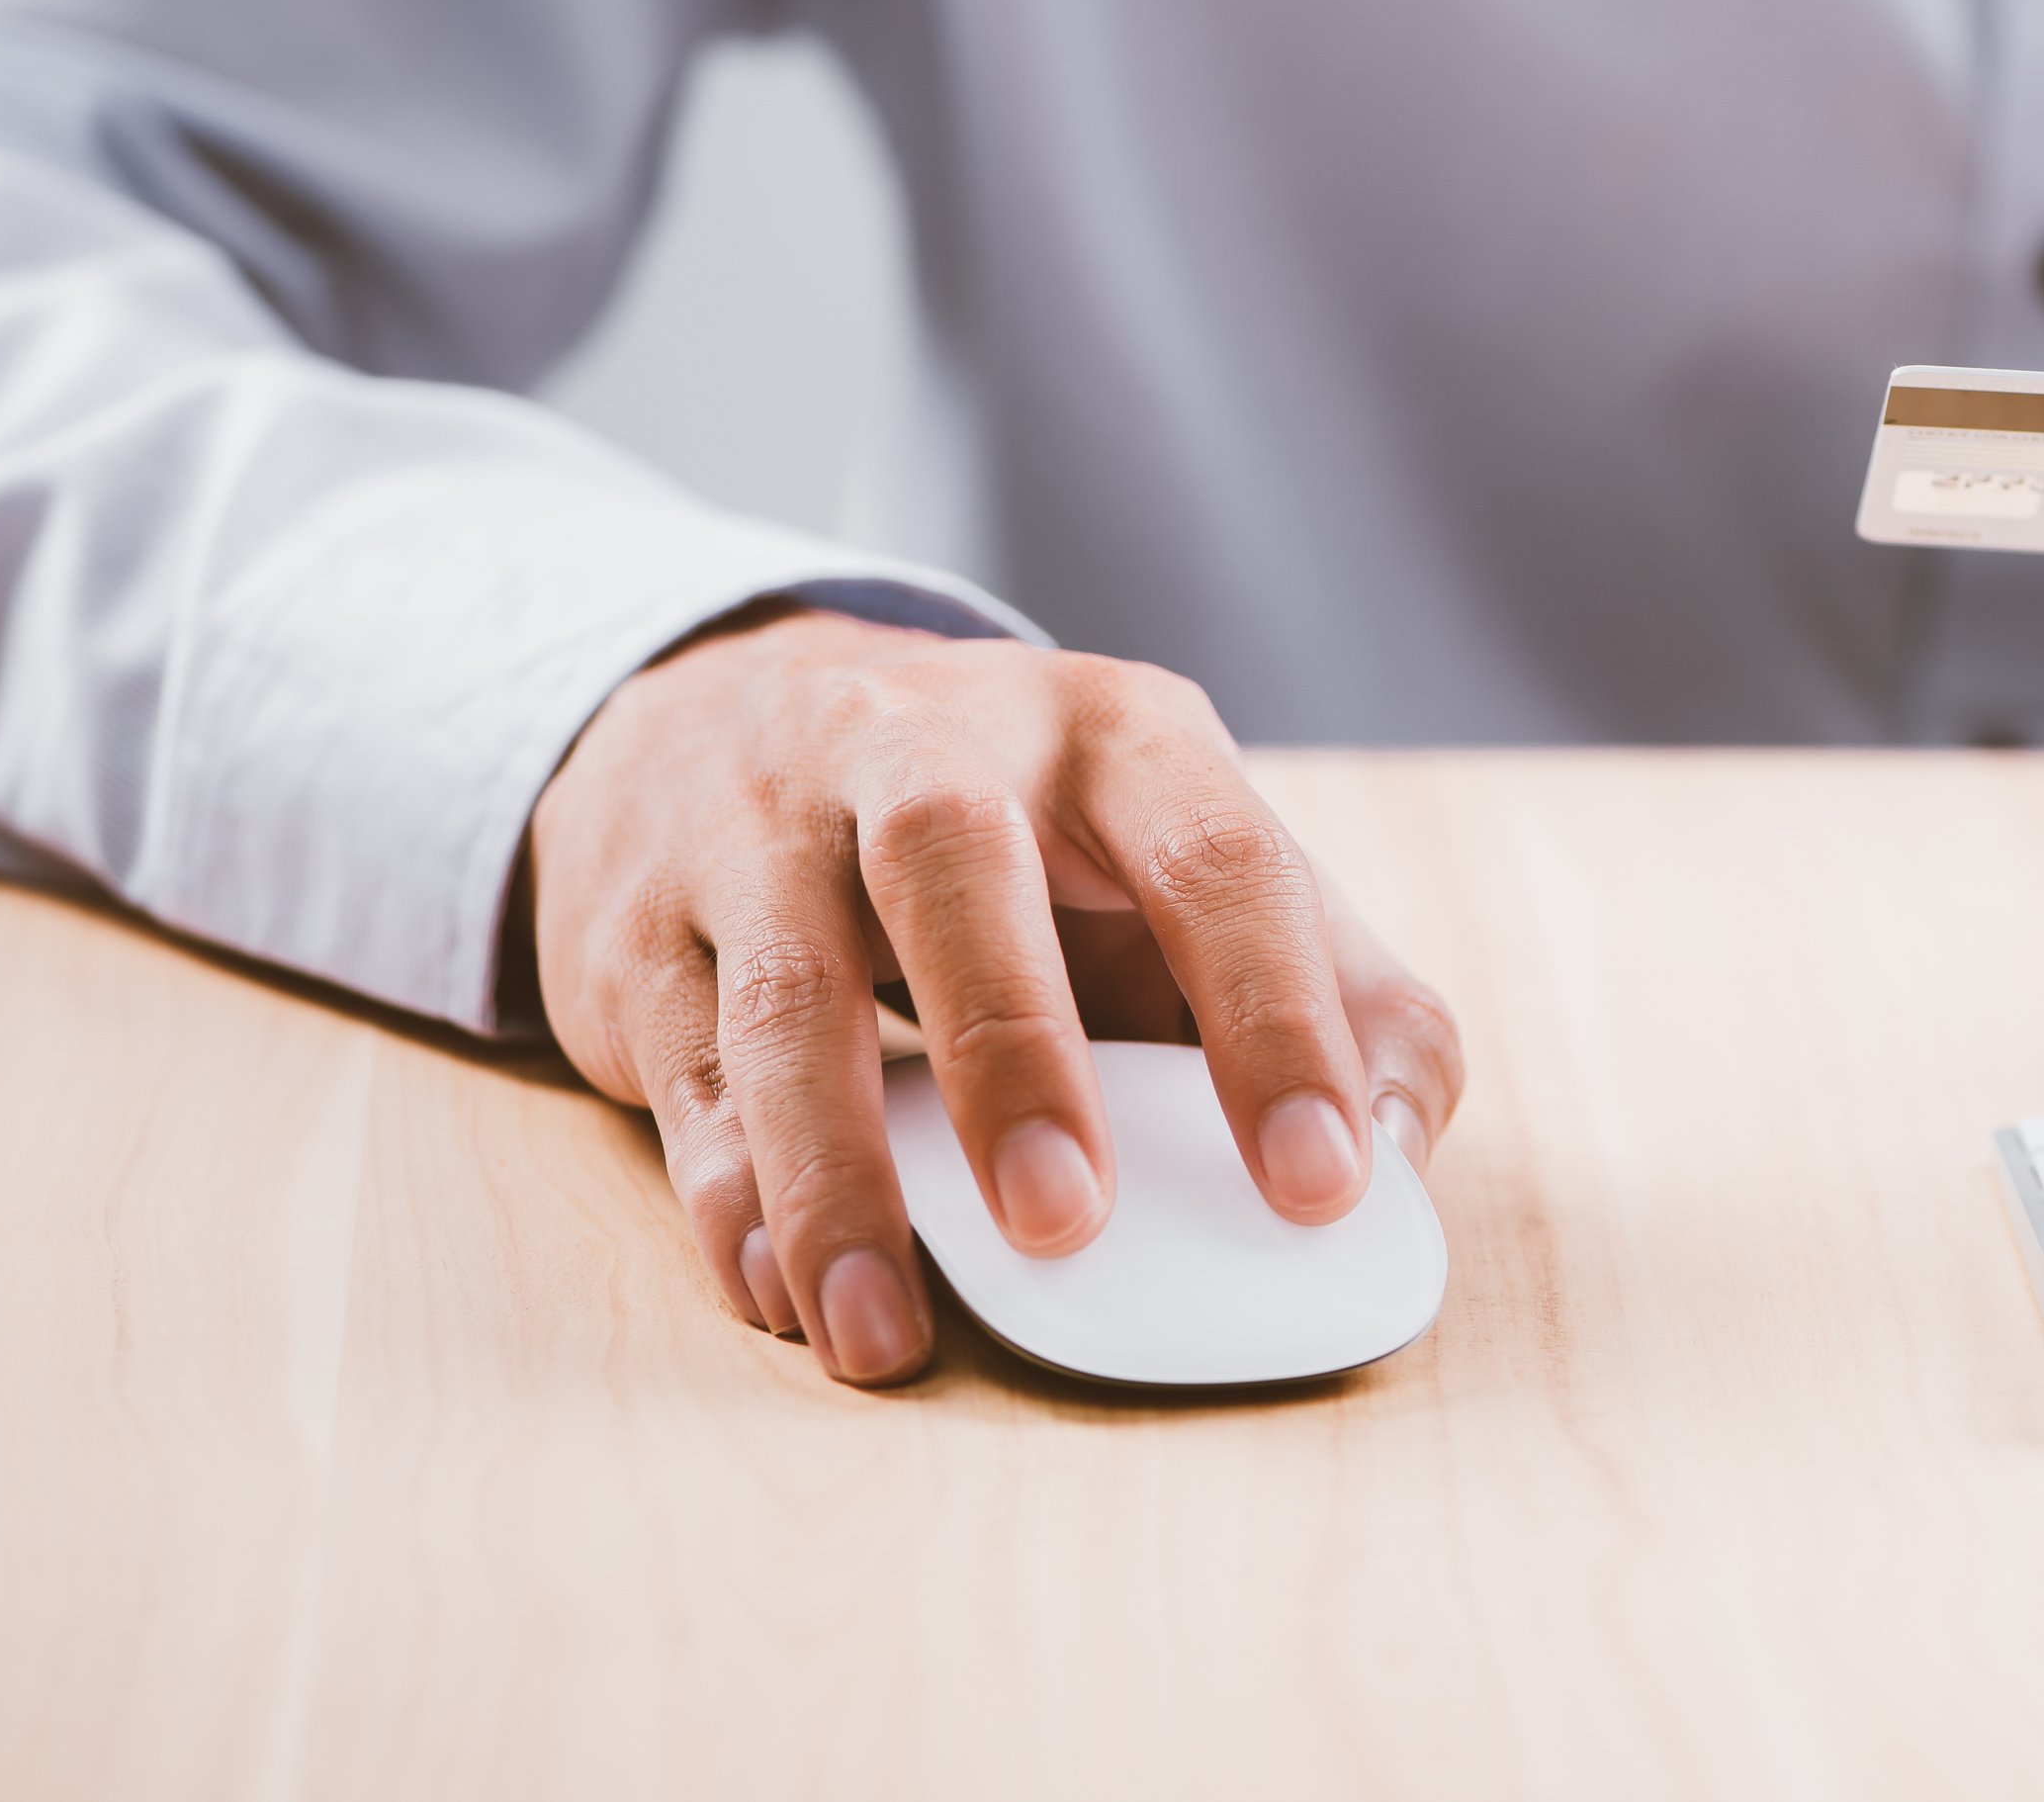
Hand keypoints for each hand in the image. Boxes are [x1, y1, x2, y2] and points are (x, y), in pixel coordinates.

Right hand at [523, 610, 1466, 1386]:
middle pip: (958, 863)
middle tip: (1067, 1221)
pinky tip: (782, 1294)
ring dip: (837, 1170)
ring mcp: (761, 826)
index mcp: (1111, 732)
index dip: (1277, 1018)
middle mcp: (925, 744)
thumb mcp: (1184, 857)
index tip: (1322, 1185)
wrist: (724, 713)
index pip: (1214, 855)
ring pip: (786, 987)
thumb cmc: (1024, 838)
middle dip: (1014, 1046)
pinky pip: (683, 1067)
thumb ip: (1332, 983)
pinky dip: (729, 1193)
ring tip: (886, 1331)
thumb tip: (1401, 1152)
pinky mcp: (642, 927)